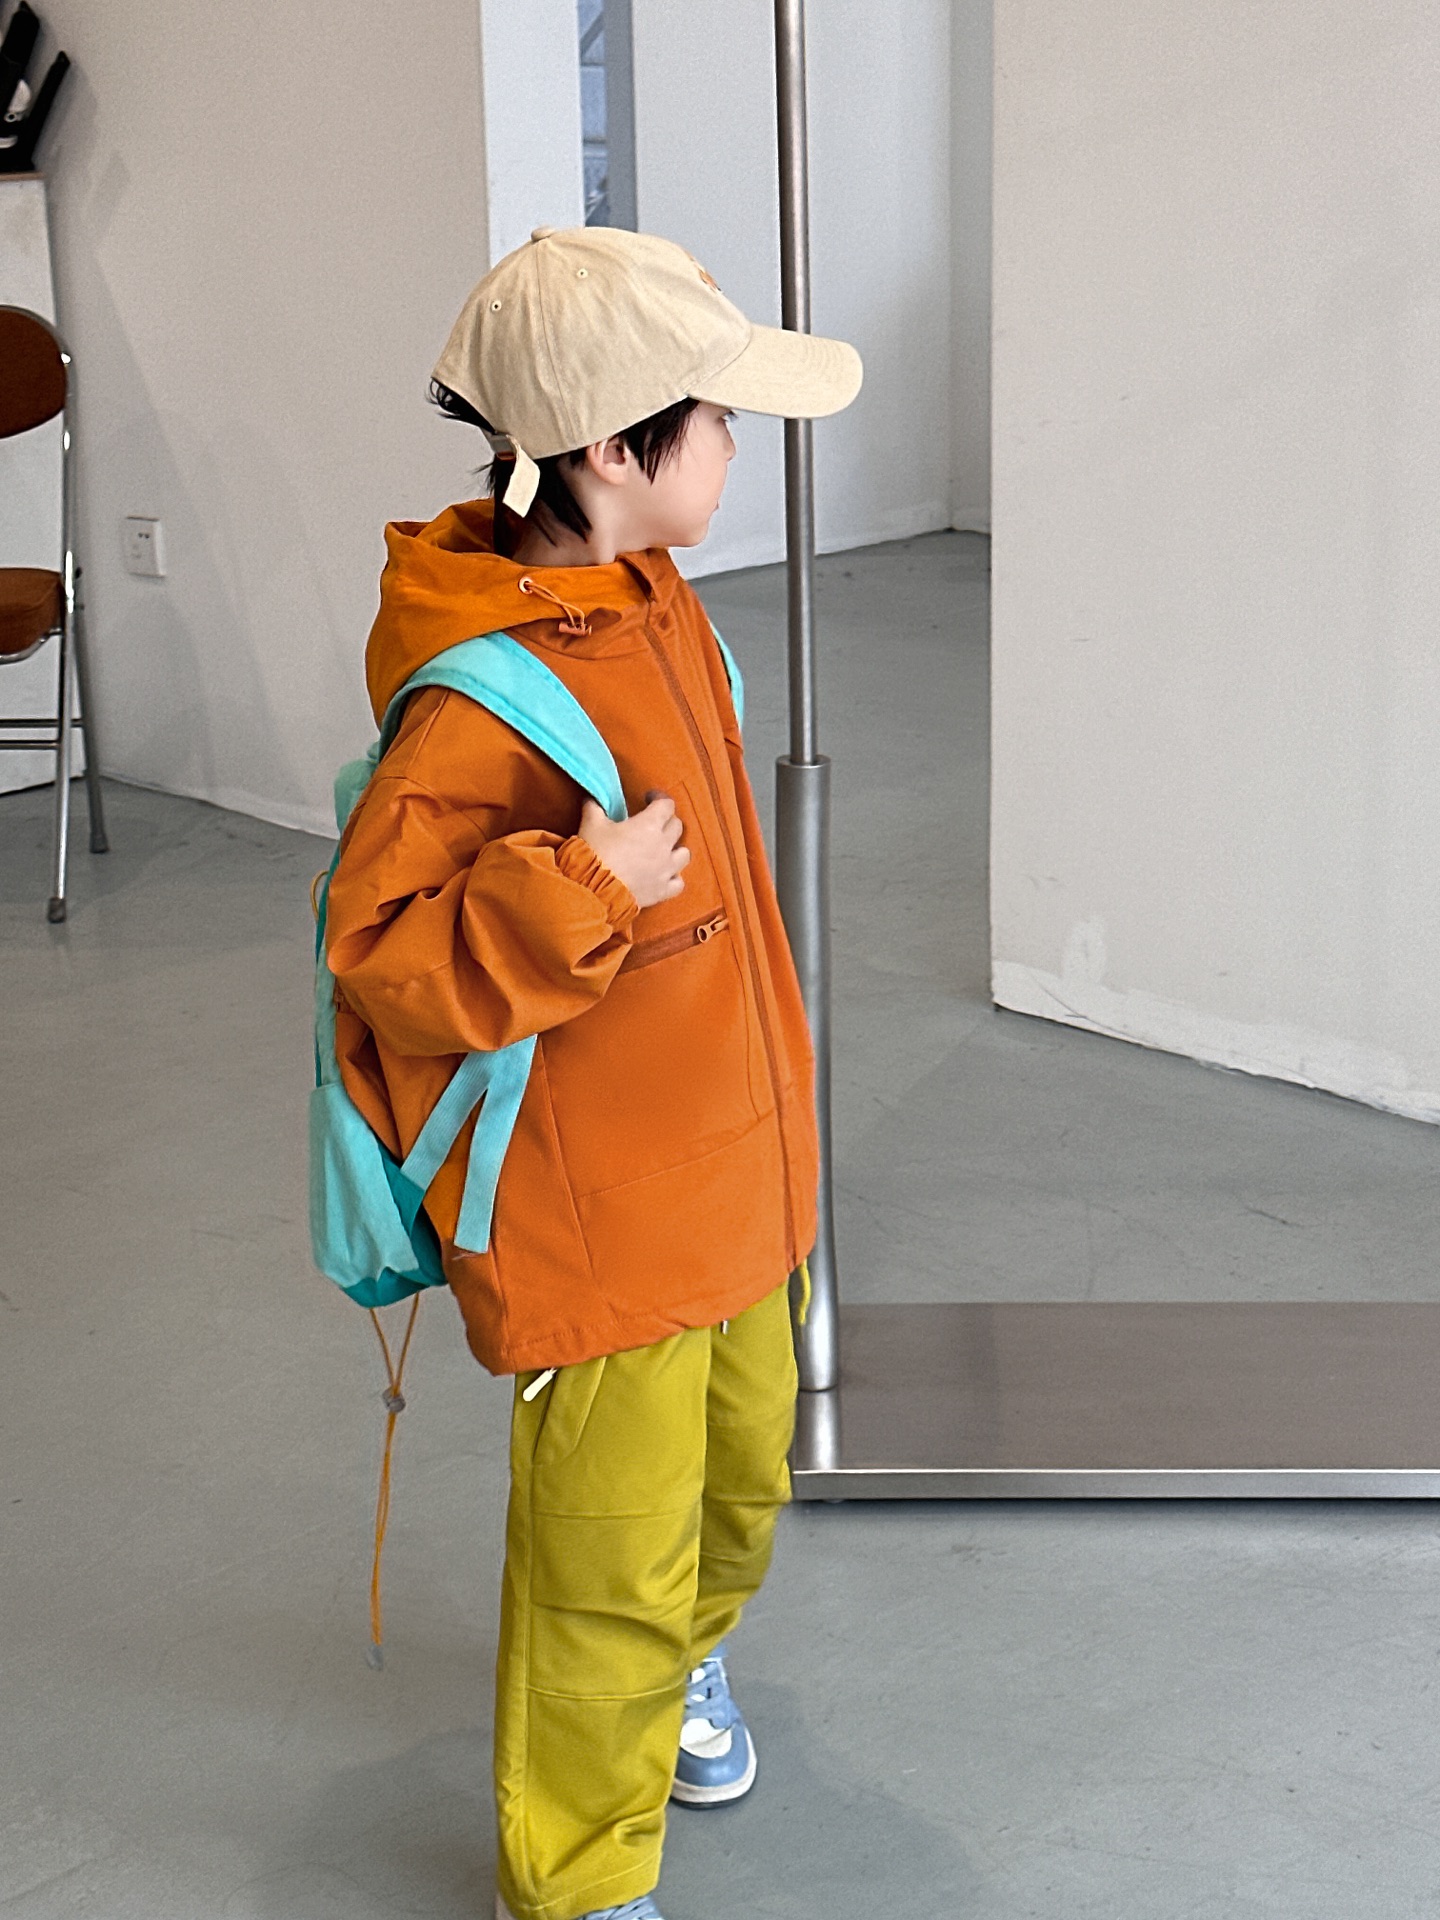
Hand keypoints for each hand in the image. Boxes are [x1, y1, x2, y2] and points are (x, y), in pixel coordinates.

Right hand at [579, 792, 689, 907]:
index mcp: (649, 825)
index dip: (659, 798)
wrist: (593, 889)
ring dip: (675, 849)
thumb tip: (592, 798)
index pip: (666, 804)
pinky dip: (673, 878)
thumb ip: (595, 807)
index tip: (648, 799)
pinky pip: (678, 883)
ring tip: (663, 849)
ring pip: (684, 854)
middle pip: (677, 826)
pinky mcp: (662, 890)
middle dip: (666, 821)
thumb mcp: (591, 824)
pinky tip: (664, 876)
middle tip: (653, 823)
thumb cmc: (594, 853)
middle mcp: (663, 845)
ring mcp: (666, 869)